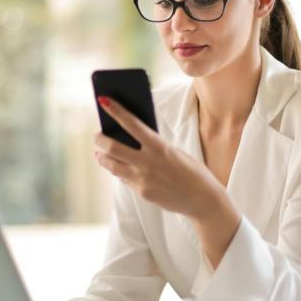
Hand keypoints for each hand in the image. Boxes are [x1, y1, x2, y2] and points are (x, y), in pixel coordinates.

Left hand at [93, 96, 236, 222]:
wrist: (203, 200)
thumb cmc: (191, 171)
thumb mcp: (174, 153)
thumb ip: (153, 147)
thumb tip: (130, 141)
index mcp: (159, 147)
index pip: (132, 124)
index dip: (115, 111)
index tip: (102, 100)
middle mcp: (148, 162)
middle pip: (113, 147)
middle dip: (100, 139)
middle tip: (97, 135)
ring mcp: (143, 179)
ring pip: (112, 165)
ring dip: (102, 157)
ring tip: (98, 153)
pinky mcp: (142, 192)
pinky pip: (124, 179)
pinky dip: (119, 171)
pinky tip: (116, 167)